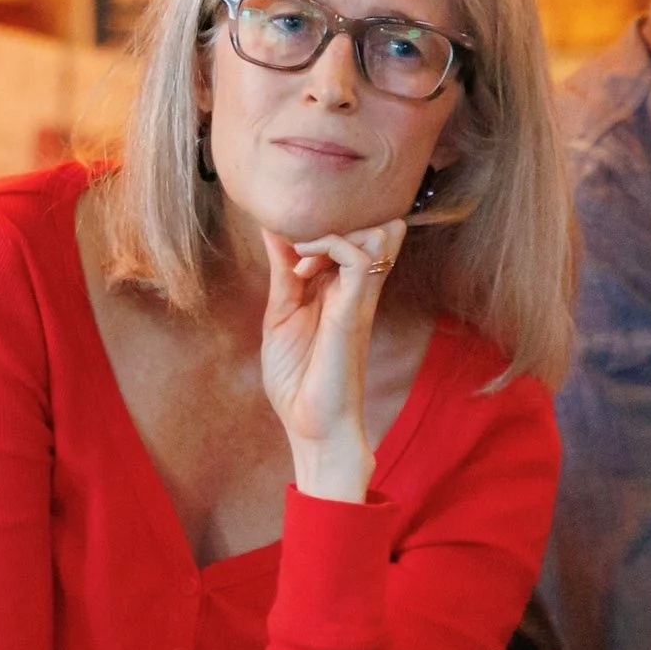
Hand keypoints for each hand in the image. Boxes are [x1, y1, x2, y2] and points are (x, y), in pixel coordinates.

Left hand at [259, 219, 406, 501]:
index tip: (286, 246)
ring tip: (301, 260)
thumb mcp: (280, 314)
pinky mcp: (354, 313)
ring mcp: (359, 300)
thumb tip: (273, 229)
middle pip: (376, 229)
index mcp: (340, 290)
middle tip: (298, 250)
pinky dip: (329, 249)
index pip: (354, 234)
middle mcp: (356, 290)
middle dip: (336, 223)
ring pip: (377, 236)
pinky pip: (360, 260)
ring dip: (333, 234)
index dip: (321, 226)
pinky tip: (301, 271)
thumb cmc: (297, 378)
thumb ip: (282, 271)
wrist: (311, 426)